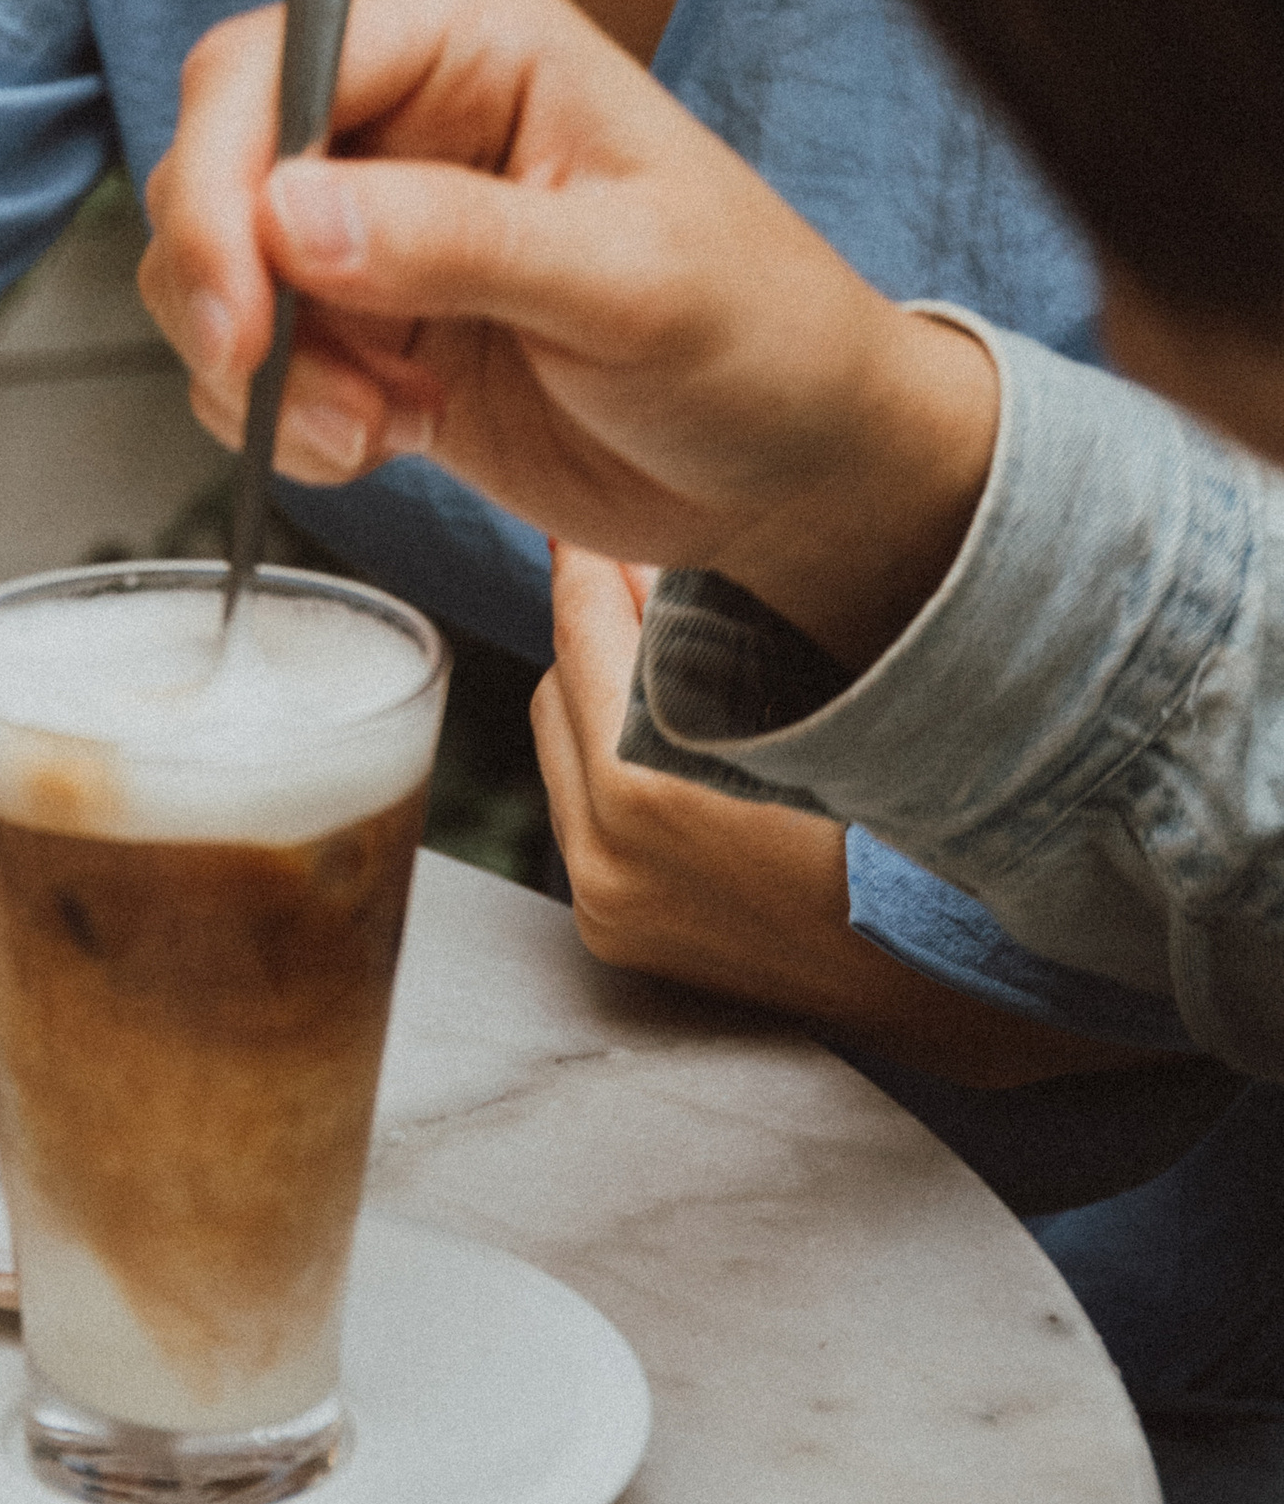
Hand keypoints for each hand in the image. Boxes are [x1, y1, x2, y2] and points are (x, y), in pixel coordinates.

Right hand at [141, 0, 997, 673]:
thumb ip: (460, 241)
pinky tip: (393, 439)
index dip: (221, 184)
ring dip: (260, 376)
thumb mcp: (631, 286)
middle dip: (224, 292)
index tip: (245, 314)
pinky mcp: (363, 322)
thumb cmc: (761, 339)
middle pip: (212, 163)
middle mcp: (401, 110)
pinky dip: (284, 421)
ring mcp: (372, 220)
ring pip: (210, 272)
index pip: (269, 64)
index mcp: (468, 36)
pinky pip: (247, 362)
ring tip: (381, 429)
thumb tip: (286, 215)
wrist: (797, 467)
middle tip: (282, 390)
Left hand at [537, 549, 1175, 1082]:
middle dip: (594, 630)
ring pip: (563, 754)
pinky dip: (616, 764)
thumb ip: (720, 632)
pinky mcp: (615, 932)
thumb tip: (651, 559)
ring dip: (600, 700)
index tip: (586, 520)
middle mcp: (607, 855)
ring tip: (667, 653)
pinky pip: (584, 815)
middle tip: (638, 574)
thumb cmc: (911, 832)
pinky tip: (677, 736)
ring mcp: (606, 902)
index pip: (580, 640)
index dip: (585, 568)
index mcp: (648, 791)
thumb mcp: (819, 703)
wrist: (946, 982)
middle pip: (557, 692)